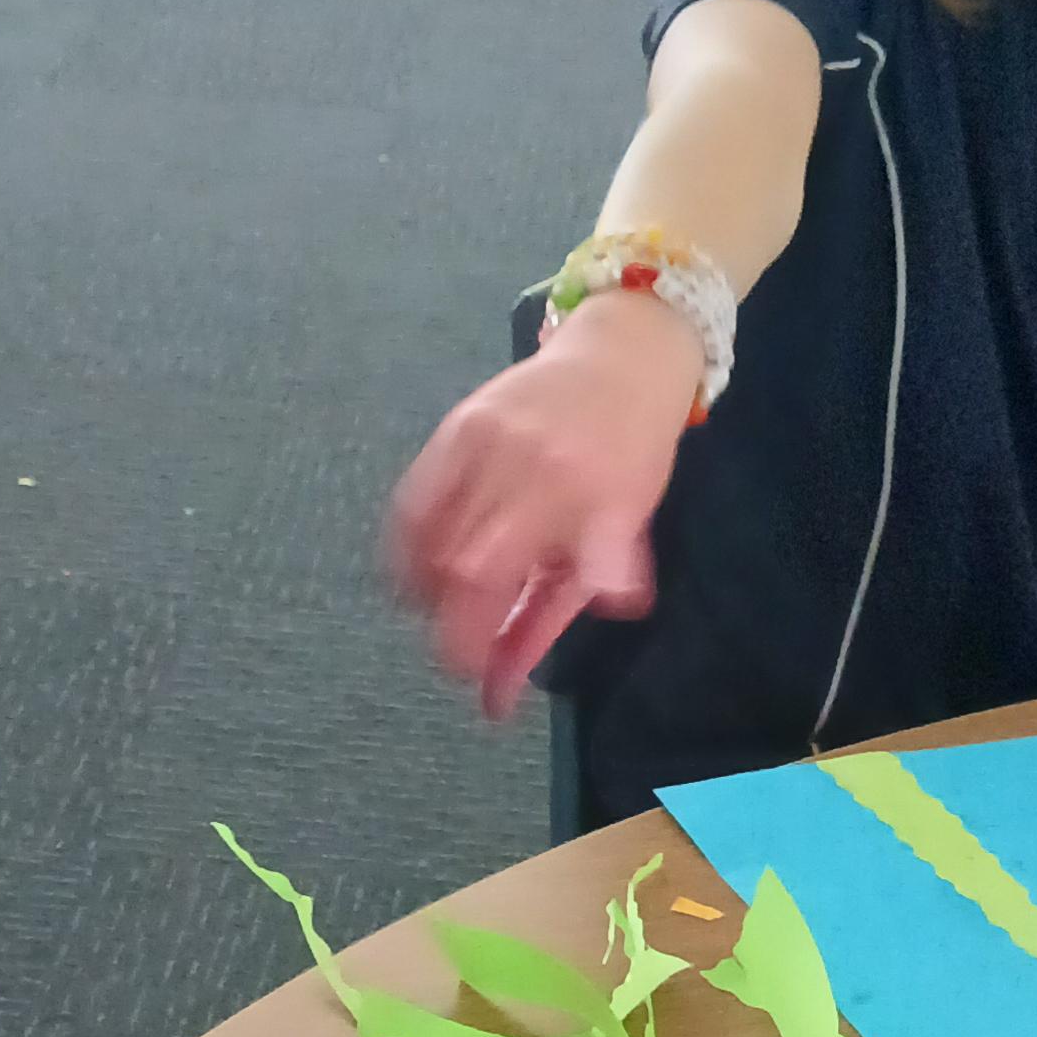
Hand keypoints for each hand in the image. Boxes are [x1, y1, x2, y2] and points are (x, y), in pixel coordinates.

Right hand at [385, 286, 704, 719]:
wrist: (623, 355)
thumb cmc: (631, 453)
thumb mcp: (620, 533)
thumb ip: (561, 603)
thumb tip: (510, 681)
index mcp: (577, 498)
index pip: (495, 581)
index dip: (468, 638)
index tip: (469, 675)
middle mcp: (523, 468)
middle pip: (454, 563)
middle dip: (445, 624)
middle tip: (454, 654)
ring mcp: (482, 441)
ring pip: (423, 534)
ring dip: (420, 589)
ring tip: (436, 614)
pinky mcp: (456, 425)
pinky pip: (412, 498)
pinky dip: (405, 545)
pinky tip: (413, 570)